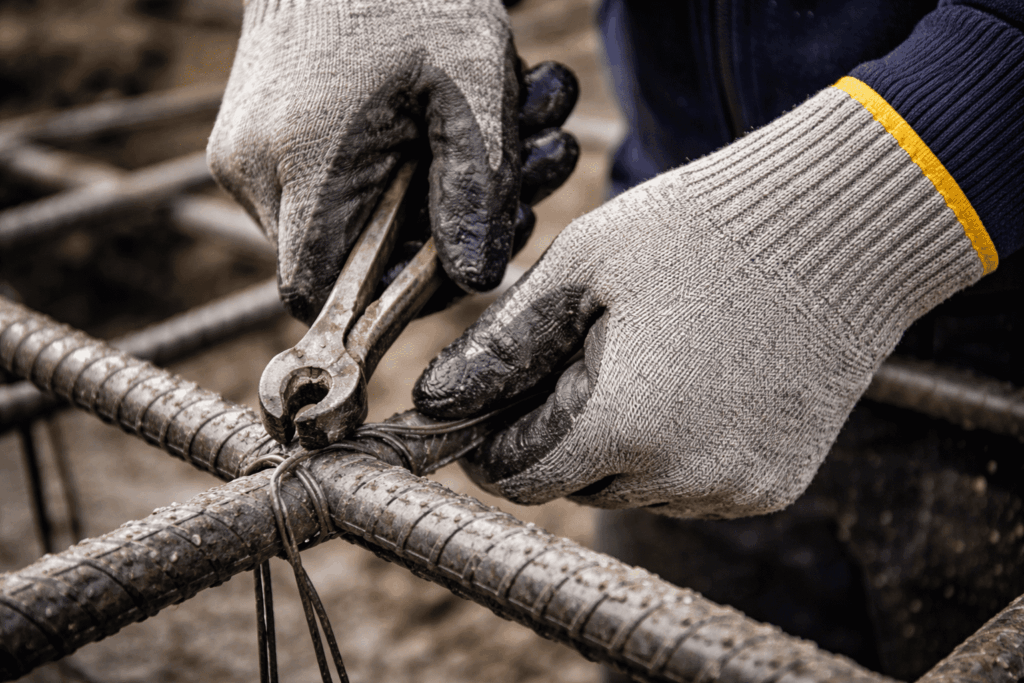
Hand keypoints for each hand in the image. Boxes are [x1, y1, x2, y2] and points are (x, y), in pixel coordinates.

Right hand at [208, 0, 577, 323]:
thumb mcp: (471, 90)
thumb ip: (476, 192)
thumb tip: (473, 280)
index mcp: (301, 168)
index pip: (324, 295)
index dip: (392, 296)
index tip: (456, 257)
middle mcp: (252, 171)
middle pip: (345, 263)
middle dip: (441, 233)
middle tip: (526, 173)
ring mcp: (244, 154)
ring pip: (340, 227)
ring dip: (430, 196)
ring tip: (511, 129)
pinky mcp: (250, 137)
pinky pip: (322, 191)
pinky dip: (391, 173)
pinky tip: (443, 126)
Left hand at [414, 87, 985, 518]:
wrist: (843, 232)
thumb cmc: (704, 232)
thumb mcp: (584, 268)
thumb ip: (504, 344)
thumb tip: (437, 402)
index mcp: (620, 424)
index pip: (520, 478)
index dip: (493, 450)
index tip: (488, 419)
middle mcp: (679, 476)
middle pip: (578, 484)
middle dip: (561, 434)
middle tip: (583, 361)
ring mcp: (734, 489)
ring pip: (637, 489)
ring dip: (623, 447)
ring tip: (650, 363)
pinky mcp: (775, 487)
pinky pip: (694, 487)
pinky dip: (679, 452)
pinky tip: (697, 387)